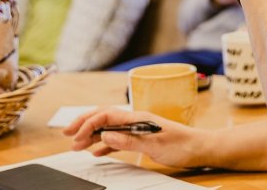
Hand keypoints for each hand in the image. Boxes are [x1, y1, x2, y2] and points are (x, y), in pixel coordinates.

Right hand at [63, 107, 204, 168]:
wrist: (200, 148)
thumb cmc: (182, 145)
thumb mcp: (154, 144)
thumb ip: (129, 140)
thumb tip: (105, 136)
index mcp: (137, 117)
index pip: (106, 114)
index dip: (88, 123)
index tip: (76, 136)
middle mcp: (135, 120)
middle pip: (104, 117)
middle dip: (84, 124)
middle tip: (66, 134)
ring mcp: (138, 129)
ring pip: (108, 129)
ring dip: (92, 136)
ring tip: (76, 145)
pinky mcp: (142, 139)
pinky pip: (118, 139)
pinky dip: (105, 145)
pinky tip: (97, 151)